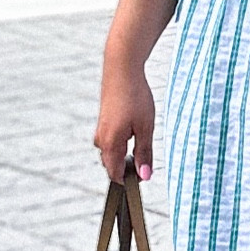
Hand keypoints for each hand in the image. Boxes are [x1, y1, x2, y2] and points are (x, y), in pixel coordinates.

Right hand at [93, 0, 175, 182]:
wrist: (122, 69)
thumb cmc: (136, 97)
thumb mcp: (146, 128)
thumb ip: (145, 153)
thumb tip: (145, 176)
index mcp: (110, 144)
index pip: (115, 174)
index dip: (130, 180)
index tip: (145, 177)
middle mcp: (101, 140)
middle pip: (113, 165)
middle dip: (129, 168)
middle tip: (148, 160)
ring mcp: (101, 130)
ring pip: (113, 153)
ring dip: (127, 155)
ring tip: (143, 143)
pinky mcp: (104, 122)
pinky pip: (112, 142)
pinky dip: (124, 144)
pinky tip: (136, 132)